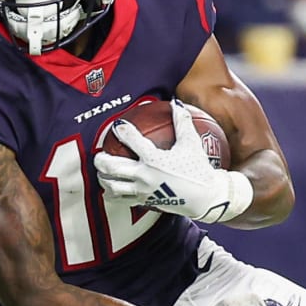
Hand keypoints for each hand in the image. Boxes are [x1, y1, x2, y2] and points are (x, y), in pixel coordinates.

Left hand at [95, 101, 246, 223]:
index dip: (122, 130)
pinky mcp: (145, 202)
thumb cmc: (199, 169)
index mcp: (154, 159)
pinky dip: (113, 195)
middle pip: (113, 168)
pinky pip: (123, 200)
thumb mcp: (192, 143)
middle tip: (99, 155)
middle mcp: (145, 175)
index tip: (118, 126)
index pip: (132, 140)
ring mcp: (143, 191)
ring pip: (114, 187)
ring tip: (101, 174)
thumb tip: (176, 103)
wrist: (206, 198)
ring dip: (104, 180)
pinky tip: (112, 190)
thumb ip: (182, 122)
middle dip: (101, 160)